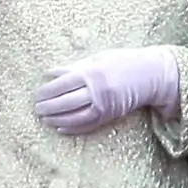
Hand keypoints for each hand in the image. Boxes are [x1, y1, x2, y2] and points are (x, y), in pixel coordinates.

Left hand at [33, 46, 179, 134]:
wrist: (150, 74)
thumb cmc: (123, 61)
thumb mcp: (98, 58)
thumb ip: (75, 67)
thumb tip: (51, 73)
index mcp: (92, 73)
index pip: (62, 85)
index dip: (47, 91)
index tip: (37, 94)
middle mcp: (97, 91)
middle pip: (66, 103)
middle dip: (48, 107)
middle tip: (37, 108)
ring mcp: (104, 106)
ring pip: (74, 117)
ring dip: (57, 120)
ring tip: (45, 119)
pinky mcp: (109, 116)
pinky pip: (87, 126)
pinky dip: (73, 128)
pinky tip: (61, 128)